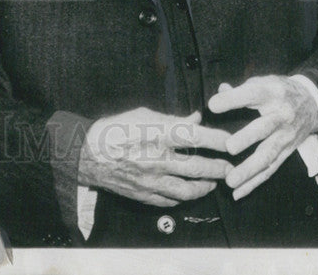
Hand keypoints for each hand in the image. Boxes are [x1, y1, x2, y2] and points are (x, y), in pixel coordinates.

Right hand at [78, 107, 231, 205]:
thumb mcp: (142, 114)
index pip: (196, 137)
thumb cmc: (114, 129)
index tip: (231, 141)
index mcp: (156, 134)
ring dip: (206, 187)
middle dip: (220, 169)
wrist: (86, 153)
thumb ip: (172, 119)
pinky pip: (171, 202)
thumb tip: (195, 119)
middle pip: (199, 169)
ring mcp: (151, 180)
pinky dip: (184, 197)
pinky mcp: (144, 195)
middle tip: (230, 167)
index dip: (218, 140)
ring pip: (189, 191)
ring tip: (213, 182)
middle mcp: (156, 159)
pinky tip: (189, 191)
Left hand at [206, 75, 317, 199]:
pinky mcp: (286, 152)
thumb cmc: (279, 91)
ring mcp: (285, 137)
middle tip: (229, 147)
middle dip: (247, 138)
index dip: (232, 99)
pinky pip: (270, 170)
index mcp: (272, 93)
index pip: (252, 94)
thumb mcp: (263, 82)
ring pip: (267, 155)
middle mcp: (281, 116)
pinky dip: (254, 183)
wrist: (313, 103)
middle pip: (264, 128)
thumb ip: (239, 90)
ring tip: (230, 180)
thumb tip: (219, 91)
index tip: (213, 106)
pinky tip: (238, 193)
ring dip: (249, 169)